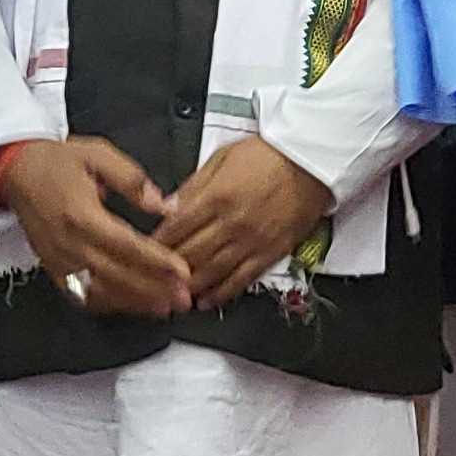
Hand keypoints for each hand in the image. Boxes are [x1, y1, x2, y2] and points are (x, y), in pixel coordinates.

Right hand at [6, 137, 192, 316]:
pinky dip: (109, 305)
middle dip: (153, 289)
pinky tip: (131, 305)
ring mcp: (59, 260)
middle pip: (116, 275)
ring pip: (101, 292)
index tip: (182, 270)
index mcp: (80, 214)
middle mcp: (68, 242)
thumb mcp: (98, 154)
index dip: (156, 261)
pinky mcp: (54, 270)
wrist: (17, 172)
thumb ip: (132, 179)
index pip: (125, 244)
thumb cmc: (56, 163)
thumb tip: (161, 203)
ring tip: (164, 306)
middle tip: (182, 297)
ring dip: (135, 302)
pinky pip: (83, 296)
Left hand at [156, 137, 333, 308]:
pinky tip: (207, 300)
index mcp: (216, 196)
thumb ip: (194, 184)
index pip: (175, 228)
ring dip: (189, 287)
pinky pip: (242, 279)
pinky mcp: (271, 252)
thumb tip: (168, 206)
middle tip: (152, 278)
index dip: (155, 243)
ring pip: (212, 272)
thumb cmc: (269, 154)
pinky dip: (222, 293)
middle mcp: (231, 223)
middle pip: (189, 255)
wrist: (312, 161)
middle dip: (166, 269)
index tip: (143, 250)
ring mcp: (251, 241)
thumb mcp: (222, 156)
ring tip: (173, 295)